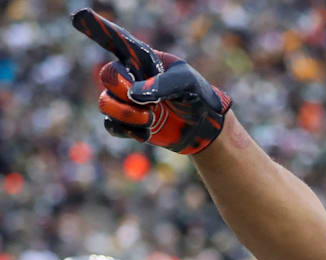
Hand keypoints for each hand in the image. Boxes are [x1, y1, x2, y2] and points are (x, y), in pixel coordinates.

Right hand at [72, 8, 230, 154]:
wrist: (203, 125)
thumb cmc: (197, 94)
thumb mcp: (187, 83)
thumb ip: (163, 85)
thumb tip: (133, 95)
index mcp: (142, 59)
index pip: (116, 40)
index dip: (97, 28)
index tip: (78, 15)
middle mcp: (129, 76)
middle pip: (107, 76)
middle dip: (125, 91)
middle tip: (151, 101)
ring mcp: (125, 99)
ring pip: (105, 103)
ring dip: (128, 114)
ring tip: (151, 117)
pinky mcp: (127, 121)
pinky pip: (111, 125)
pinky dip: (128, 130)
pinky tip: (146, 132)